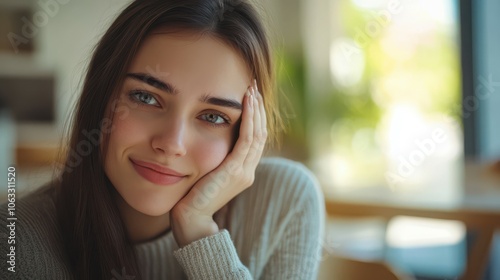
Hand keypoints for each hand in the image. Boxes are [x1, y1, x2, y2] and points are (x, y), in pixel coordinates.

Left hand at [171, 79, 266, 246]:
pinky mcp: (235, 170)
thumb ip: (214, 158)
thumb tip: (209, 138)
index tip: (250, 97)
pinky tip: (246, 102)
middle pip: (260, 133)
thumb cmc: (192, 195)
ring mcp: (244, 171)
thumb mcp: (207, 172)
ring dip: (256, 109)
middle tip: (253, 86)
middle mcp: (248, 170)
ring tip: (251, 89)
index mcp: (243, 171)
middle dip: (258, 108)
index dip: (255, 117)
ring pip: (257, 133)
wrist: (191, 217)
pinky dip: (249, 119)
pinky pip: (247, 139)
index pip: (254, 139)